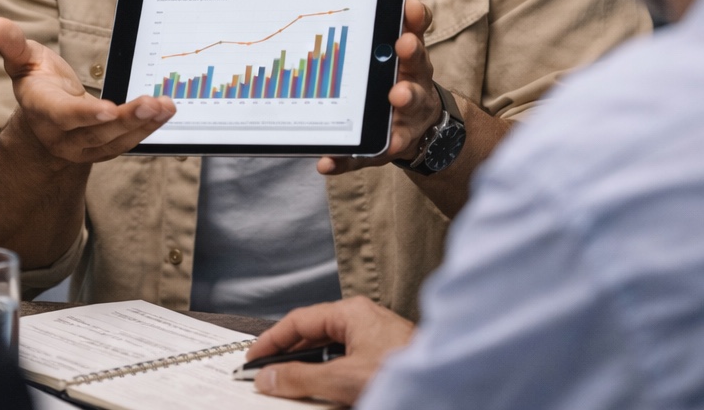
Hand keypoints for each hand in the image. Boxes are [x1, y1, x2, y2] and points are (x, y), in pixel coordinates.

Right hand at [0, 17, 176, 163]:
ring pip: (116, 141)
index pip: (64, 115)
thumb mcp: (23, 61)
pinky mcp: (104, 149)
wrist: (42, 122)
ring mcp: (85, 147)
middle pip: (97, 133)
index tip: (108, 110)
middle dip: (125, 119)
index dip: (86, 114)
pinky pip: (128, 142)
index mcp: (43, 111)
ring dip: (143, 125)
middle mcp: (63, 136)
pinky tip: (166, 112)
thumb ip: (13, 45)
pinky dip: (148, 128)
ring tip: (166, 106)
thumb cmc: (37, 84)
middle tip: (152, 104)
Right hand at [246, 296, 415, 404]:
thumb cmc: (404, 371)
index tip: (253, 359)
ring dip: (310, 369)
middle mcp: (364, 320)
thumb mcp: (343, 379)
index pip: (298, 321)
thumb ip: (301, 378)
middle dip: (288, 357)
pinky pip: (346, 362)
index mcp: (351, 312)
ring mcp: (376, 339)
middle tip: (266, 375)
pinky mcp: (385, 358)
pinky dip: (329, 376)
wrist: (450, 385)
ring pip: (330, 351)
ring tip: (291, 387)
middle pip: (313, 335)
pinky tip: (324, 392)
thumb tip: (269, 378)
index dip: (271, 340)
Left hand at [317, 0, 441, 175]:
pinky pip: (369, 151)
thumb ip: (404, 28)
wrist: (422, 127)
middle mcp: (414, 81)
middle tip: (402, 46)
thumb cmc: (398, 81)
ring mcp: (408, 114)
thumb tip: (398, 4)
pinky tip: (327, 163)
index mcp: (408, 58)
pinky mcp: (392, 144)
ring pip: (408, 103)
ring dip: (403, 98)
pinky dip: (347, 159)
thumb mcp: (403, 57)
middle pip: (416, 64)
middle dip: (410, 54)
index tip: (408, 6)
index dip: (414, 18)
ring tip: (397, 96)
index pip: (415, 31)